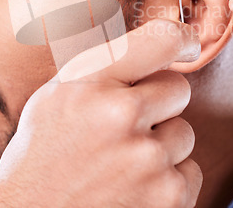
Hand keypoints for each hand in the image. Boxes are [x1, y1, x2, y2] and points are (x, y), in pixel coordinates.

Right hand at [0, 19, 202, 207]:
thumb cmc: (42, 156)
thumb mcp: (55, 96)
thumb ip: (102, 68)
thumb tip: (153, 46)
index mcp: (91, 82)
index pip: (160, 40)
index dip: (181, 39)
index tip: (187, 44)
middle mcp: (121, 114)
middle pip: (178, 88)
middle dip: (160, 103)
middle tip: (128, 126)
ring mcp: (148, 158)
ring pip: (184, 133)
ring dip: (162, 146)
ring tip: (123, 164)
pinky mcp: (169, 197)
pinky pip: (190, 171)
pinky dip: (168, 180)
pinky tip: (134, 188)